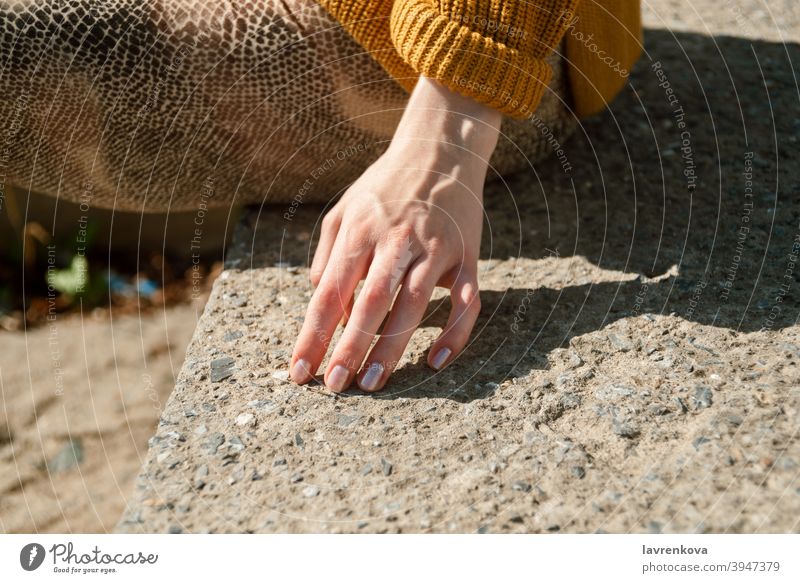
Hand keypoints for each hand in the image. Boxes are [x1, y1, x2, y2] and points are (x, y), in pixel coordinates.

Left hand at [289, 76, 501, 391]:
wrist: (441, 149)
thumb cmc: (385, 186)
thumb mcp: (344, 209)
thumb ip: (327, 253)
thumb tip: (320, 300)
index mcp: (360, 232)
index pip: (329, 293)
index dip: (311, 335)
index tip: (298, 372)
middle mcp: (395, 241)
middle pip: (368, 303)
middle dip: (348, 348)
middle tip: (334, 387)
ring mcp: (434, 249)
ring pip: (412, 306)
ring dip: (391, 349)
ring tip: (371, 383)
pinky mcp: (467, 256)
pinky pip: (464, 302)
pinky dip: (453, 334)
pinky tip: (435, 361)